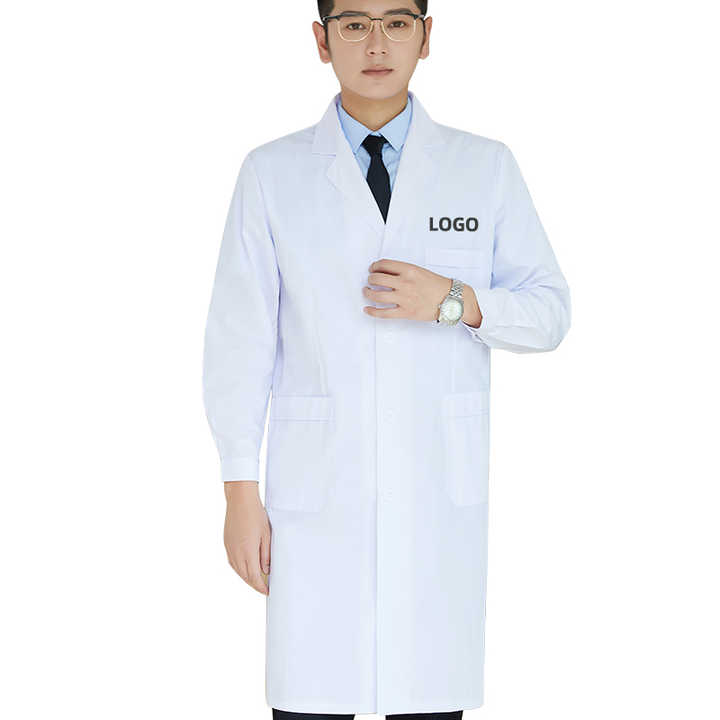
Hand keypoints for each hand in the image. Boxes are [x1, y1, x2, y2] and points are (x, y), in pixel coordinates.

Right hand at [223, 481, 270, 595]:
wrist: (240, 500)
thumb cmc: (255, 515)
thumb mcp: (266, 535)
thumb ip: (266, 555)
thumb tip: (266, 570)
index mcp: (247, 552)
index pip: (253, 577)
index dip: (260, 587)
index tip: (267, 591)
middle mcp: (236, 553)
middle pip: (244, 576)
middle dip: (254, 585)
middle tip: (263, 588)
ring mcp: (229, 548)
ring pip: (237, 570)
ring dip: (246, 578)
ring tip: (256, 580)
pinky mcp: (226, 543)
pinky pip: (232, 562)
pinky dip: (239, 569)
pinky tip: (245, 568)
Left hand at [362, 258, 481, 325]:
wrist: (452, 299)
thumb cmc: (437, 285)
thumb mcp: (420, 271)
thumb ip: (404, 271)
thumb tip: (385, 273)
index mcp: (409, 270)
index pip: (384, 264)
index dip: (374, 266)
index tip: (372, 269)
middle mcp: (405, 283)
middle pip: (377, 279)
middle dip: (370, 279)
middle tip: (370, 281)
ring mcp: (404, 298)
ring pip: (377, 295)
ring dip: (368, 292)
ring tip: (367, 292)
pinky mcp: (406, 312)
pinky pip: (384, 313)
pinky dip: (372, 311)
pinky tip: (367, 309)